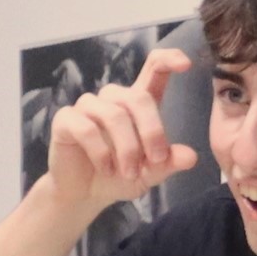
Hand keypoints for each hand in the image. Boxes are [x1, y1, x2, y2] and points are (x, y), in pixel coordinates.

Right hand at [41, 45, 198, 218]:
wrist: (84, 195)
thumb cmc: (119, 176)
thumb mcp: (150, 173)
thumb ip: (168, 163)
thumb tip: (191, 157)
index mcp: (137, 104)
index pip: (153, 69)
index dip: (168, 60)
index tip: (186, 64)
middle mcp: (113, 99)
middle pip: (138, 97)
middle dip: (152, 131)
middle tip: (157, 160)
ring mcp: (87, 107)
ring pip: (114, 115)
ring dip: (127, 148)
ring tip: (130, 173)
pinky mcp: (65, 120)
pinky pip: (87, 128)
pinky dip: (101, 153)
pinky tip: (106, 170)